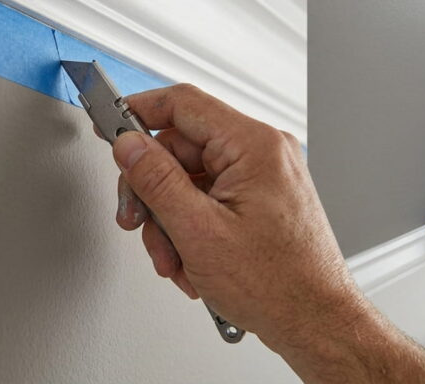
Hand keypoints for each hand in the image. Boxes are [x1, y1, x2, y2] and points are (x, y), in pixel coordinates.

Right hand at [109, 84, 424, 382]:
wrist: (315, 319)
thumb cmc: (280, 283)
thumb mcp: (199, 231)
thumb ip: (156, 181)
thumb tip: (129, 146)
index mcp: (255, 145)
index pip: (184, 104)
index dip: (139, 111)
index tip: (108, 125)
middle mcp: (265, 153)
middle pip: (183, 149)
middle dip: (155, 192)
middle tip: (141, 223)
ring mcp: (266, 176)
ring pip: (193, 180)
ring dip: (173, 220)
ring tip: (178, 258)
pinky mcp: (263, 198)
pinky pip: (212, 198)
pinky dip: (194, 228)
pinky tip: (195, 260)